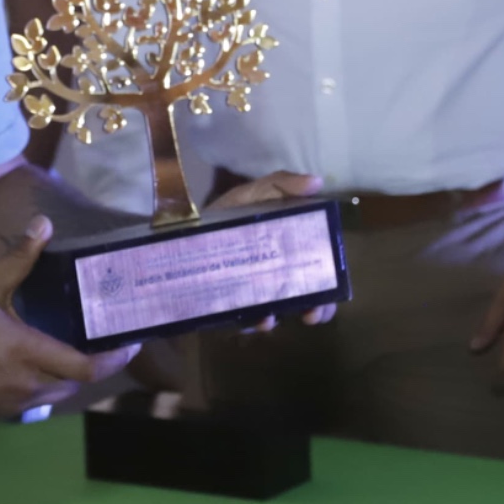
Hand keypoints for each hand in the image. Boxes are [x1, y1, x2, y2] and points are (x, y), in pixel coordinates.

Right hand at [0, 216, 132, 420]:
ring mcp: (12, 405)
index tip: (131, 343)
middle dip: (91, 367)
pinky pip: (30, 404)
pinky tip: (30, 369)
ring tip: (68, 353)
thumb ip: (18, 258)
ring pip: (54, 396)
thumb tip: (43, 224)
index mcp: (31, 355)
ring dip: (65, 379)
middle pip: (76, 384)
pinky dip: (40, 388)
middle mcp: (29, 386)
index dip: (115, 358)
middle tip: (98, 343)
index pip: (90, 368)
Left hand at [203, 170, 339, 329]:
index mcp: (281, 246)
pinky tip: (259, 318)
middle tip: (314, 314)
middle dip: (314, 306)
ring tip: (278, 318)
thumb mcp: (246, 196)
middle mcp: (270, 272)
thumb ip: (277, 185)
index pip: (313, 263)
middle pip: (303, 293)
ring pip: (277, 310)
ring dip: (285, 316)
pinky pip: (245, 320)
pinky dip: (254, 322)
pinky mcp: (227, 307)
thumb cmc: (217, 217)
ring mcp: (249, 292)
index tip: (334, 285)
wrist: (170, 238)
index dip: (328, 276)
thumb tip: (318, 182)